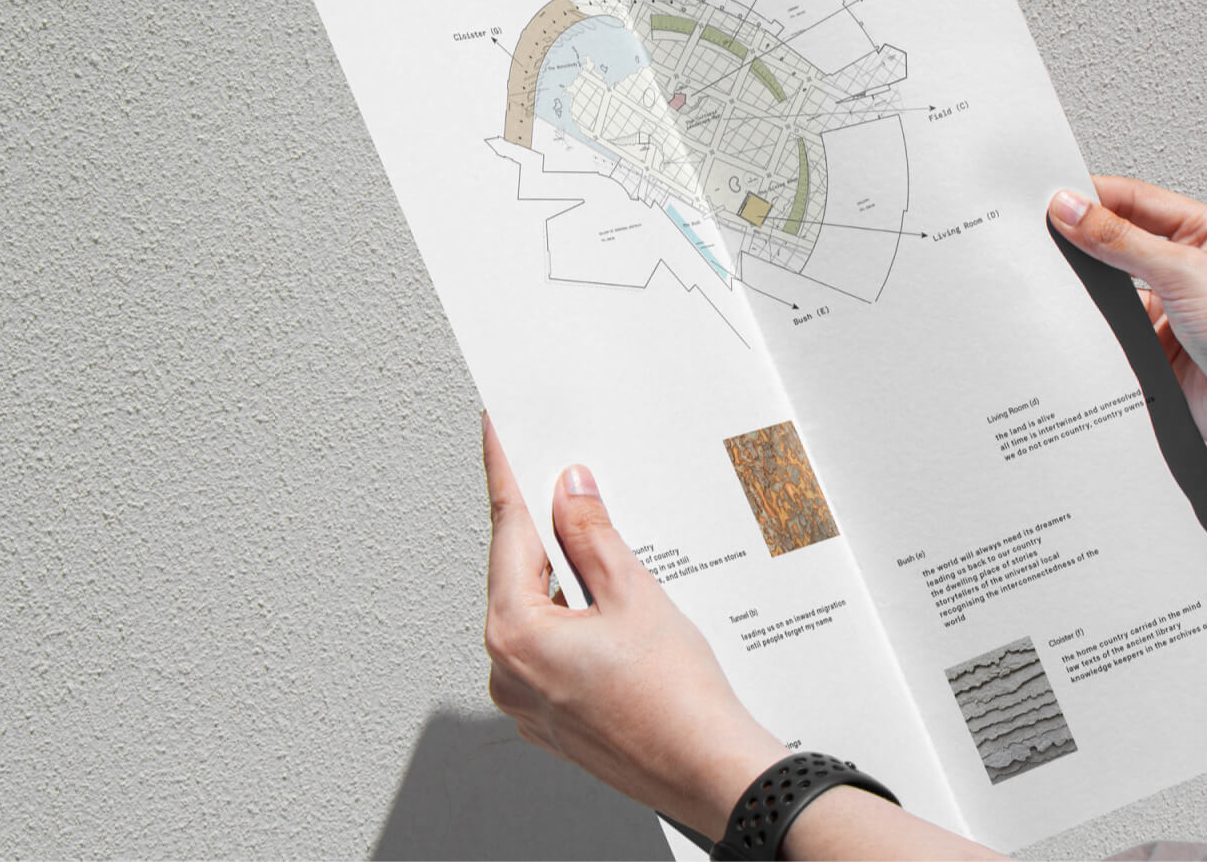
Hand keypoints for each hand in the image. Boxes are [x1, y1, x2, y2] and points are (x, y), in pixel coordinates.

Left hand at [481, 414, 787, 838]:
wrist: (709, 772)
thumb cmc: (676, 702)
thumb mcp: (635, 595)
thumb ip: (592, 535)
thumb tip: (570, 492)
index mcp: (516, 633)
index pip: (508, 530)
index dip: (507, 473)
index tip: (498, 434)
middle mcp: (508, 671)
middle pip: (518, 574)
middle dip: (547, 530)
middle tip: (570, 482)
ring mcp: (527, 701)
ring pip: (537, 614)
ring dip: (567, 582)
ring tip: (615, 561)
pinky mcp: (552, 719)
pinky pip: (552, 651)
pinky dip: (575, 623)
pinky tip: (614, 612)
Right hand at [1047, 177, 1206, 460]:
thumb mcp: (1183, 272)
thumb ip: (1121, 240)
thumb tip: (1073, 210)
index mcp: (1206, 231)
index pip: (1137, 200)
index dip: (1093, 196)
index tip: (1051, 200)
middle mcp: (1188, 265)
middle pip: (1120, 239)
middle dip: (1084, 239)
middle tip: (1042, 235)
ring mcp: (1171, 306)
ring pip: (1112, 285)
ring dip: (1089, 286)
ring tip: (1057, 280)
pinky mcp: (1155, 344)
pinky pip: (1112, 325)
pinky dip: (1094, 324)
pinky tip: (1079, 322)